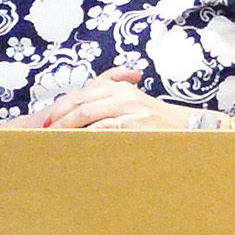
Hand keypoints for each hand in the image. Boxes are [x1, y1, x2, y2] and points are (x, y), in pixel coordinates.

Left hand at [26, 70, 205, 133]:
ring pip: (88, 115)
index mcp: (120, 87)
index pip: (82, 93)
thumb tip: (83, 109)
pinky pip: (103, 131)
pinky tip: (77, 147)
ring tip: (55, 140)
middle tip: (45, 131)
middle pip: (81, 102)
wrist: (189, 128)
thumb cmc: (158, 120)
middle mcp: (123, 94)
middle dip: (60, 117)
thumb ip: (112, 100)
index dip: (62, 106)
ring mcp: (129, 109)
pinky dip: (87, 138)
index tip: (48, 119)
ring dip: (68, 128)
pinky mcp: (135, 125)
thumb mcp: (135, 102)